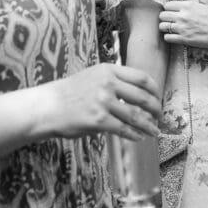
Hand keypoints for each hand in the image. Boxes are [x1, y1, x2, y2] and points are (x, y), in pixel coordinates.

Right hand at [44, 63, 161, 139]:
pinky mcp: (98, 120)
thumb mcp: (93, 77)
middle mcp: (108, 83)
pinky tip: (138, 137)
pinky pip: (123, 129)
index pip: (141, 77)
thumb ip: (114, 81)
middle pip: (142, 97)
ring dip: (148, 126)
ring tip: (154, 132)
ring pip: (135, 115)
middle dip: (156, 109)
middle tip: (160, 117)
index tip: (159, 98)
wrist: (46, 106)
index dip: (154, 90)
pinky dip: (133, 134)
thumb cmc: (69, 94)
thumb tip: (137, 96)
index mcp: (108, 69)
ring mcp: (103, 101)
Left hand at [158, 0, 207, 49]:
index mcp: (187, 6)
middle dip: (164, 18)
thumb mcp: (200, 6)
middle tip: (169, 21)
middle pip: (162, 15)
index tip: (171, 13)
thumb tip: (177, 7)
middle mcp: (183, 15)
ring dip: (165, 28)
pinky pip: (167, 37)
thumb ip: (187, 6)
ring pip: (162, 26)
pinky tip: (173, 36)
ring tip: (170, 29)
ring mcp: (182, 28)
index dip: (168, 9)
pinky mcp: (183, 39)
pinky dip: (168, 37)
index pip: (167, 5)